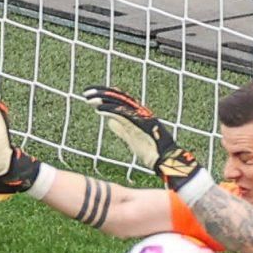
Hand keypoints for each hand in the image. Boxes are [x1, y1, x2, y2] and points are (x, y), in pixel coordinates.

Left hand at [83, 85, 201, 189]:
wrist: (165, 160)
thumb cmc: (151, 151)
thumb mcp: (132, 138)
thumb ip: (121, 129)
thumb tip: (110, 122)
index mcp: (138, 113)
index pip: (120, 99)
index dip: (106, 95)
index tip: (93, 93)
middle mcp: (140, 111)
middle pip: (119, 97)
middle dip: (102, 93)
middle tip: (87, 92)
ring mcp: (141, 117)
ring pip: (120, 103)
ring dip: (103, 100)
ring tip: (89, 98)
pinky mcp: (140, 124)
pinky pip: (123, 114)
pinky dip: (110, 111)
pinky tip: (99, 110)